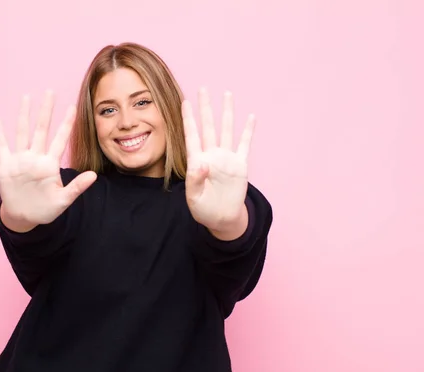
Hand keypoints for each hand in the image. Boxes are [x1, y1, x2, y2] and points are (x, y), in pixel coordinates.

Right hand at [0, 90, 96, 229]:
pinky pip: (2, 145)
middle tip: (50, 91)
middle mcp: (36, 157)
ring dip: (24, 115)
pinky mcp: (6, 165)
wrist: (24, 217)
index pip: (60, 139)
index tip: (73, 108)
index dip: (66, 124)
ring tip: (26, 97)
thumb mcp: (63, 200)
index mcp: (50, 164)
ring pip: (22, 132)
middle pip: (41, 129)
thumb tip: (94, 176)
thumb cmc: (45, 209)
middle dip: (46, 111)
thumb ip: (77, 187)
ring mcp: (21, 159)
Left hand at [182, 88, 255, 235]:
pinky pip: (244, 144)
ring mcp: (226, 158)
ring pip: (226, 130)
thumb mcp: (194, 198)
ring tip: (227, 94)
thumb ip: (195, 181)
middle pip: (208, 126)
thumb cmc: (204, 209)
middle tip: (202, 89)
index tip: (184, 102)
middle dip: (205, 108)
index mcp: (196, 161)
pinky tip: (250, 117)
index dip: (188, 119)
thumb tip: (201, 164)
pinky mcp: (240, 165)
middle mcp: (211, 155)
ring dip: (226, 113)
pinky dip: (248, 131)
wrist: (222, 218)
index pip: (191, 136)